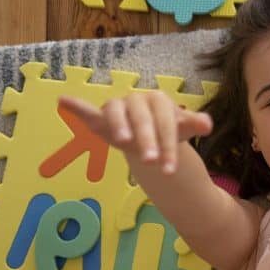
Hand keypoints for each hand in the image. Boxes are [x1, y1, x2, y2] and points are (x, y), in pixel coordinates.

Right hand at [58, 92, 212, 174]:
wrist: (149, 133)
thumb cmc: (166, 130)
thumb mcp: (182, 130)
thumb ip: (193, 124)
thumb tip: (207, 124)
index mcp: (160, 100)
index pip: (166, 123)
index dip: (169, 145)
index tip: (170, 169)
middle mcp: (137, 100)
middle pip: (143, 119)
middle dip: (148, 141)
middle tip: (152, 162)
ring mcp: (118, 107)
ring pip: (117, 112)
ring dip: (120, 126)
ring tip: (124, 141)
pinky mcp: (102, 117)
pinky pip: (89, 110)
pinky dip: (77, 107)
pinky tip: (63, 100)